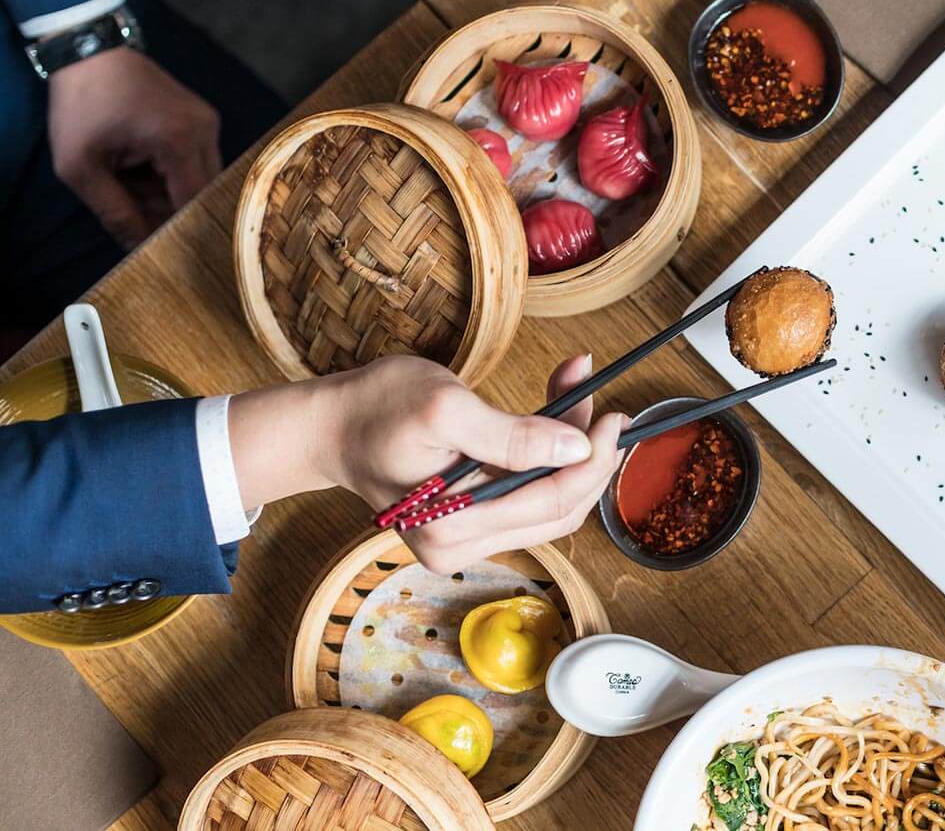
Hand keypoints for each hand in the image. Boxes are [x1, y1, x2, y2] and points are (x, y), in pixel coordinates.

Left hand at [46, 46, 221, 246]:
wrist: (90, 51)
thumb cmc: (81, 104)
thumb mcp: (81, 165)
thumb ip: (113, 210)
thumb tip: (138, 247)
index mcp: (178, 140)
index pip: (193, 203)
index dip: (176, 229)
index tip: (157, 247)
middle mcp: (204, 130)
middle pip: (202, 193)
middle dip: (169, 209)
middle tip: (131, 209)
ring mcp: (208, 122)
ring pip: (202, 179)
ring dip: (170, 191)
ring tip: (130, 180)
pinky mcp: (203, 119)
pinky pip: (197, 160)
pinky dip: (172, 172)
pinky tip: (142, 166)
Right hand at [228, 355, 628, 571]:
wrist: (329, 426)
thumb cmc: (377, 406)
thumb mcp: (445, 407)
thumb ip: (512, 435)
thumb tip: (576, 449)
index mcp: (452, 527)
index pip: (553, 502)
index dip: (593, 460)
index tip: (614, 416)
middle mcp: (459, 548)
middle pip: (559, 511)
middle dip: (587, 455)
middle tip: (595, 400)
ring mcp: (462, 543)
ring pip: (549, 507)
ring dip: (571, 456)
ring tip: (573, 396)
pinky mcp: (466, 528)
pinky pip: (527, 501)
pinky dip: (547, 463)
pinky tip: (551, 423)